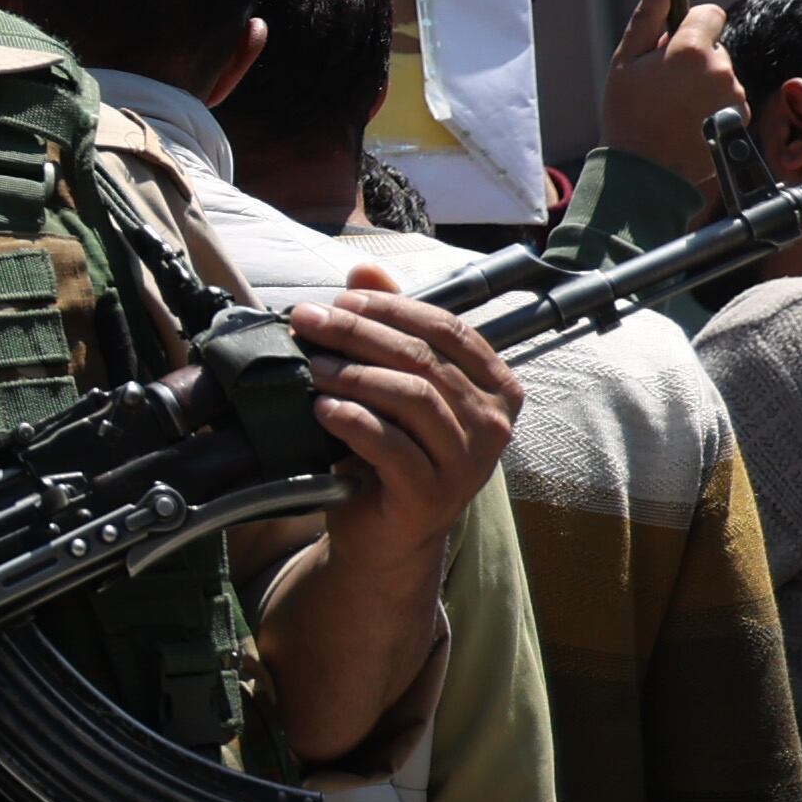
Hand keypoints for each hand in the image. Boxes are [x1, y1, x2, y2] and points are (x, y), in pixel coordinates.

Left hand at [289, 277, 520, 565]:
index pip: (448, 328)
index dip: (392, 308)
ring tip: (310, 366)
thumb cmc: (391, 448)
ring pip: (412, 397)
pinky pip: (392, 446)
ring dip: (353, 374)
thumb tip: (366, 269)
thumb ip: (387, 325)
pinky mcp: (432, 496)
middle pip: (422, 359)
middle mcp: (493, 423)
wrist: (385, 532)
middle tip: (307, 321)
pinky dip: (352, 421)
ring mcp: (468, 463)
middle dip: (358, 333)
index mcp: (495, 387)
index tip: (339, 300)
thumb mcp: (391, 382)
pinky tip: (321, 410)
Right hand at [599, 0, 738, 188]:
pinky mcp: (742, 117)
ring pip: (721, 73)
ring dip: (703, 82)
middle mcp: (722, 69)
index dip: (691, 23)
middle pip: (714, 46)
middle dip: (693, 57)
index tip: (672, 42)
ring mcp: (735, 94)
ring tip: (673, 106)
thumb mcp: (626, 60)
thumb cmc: (628, 113)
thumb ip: (648, 17)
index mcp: (693, 50)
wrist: (646, 169)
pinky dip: (712, 104)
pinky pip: (728, 97)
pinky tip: (688, 121)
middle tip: (663, 83)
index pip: (710, 13)